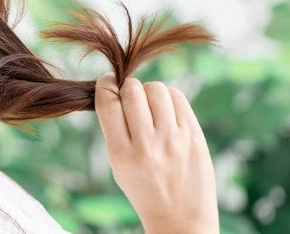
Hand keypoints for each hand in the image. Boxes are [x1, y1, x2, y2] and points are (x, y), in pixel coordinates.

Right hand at [94, 73, 218, 233]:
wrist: (180, 219)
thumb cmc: (143, 187)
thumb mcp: (117, 164)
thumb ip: (114, 129)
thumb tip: (113, 89)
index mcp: (120, 153)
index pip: (107, 102)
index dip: (105, 84)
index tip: (107, 82)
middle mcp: (147, 145)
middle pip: (132, 91)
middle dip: (127, 86)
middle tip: (129, 94)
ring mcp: (174, 140)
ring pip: (156, 89)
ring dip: (148, 90)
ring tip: (149, 103)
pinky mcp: (195, 136)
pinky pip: (178, 98)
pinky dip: (168, 96)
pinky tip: (165, 108)